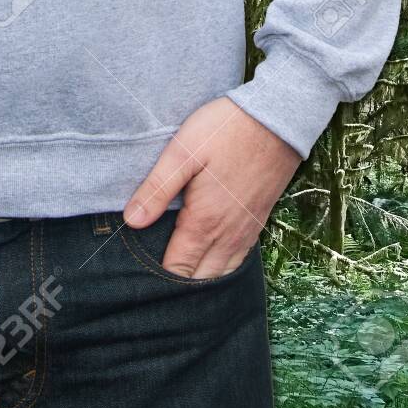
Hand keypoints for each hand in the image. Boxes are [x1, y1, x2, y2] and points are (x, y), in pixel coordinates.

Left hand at [124, 97, 299, 278]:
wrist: (277, 121)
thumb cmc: (225, 131)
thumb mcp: (183, 152)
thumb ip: (156, 189)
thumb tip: (130, 222)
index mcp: (204, 222)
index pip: (176, 271)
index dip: (155, 278)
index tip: (137, 273)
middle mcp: (227, 236)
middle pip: (199, 282)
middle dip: (176, 286)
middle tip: (152, 276)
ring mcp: (245, 232)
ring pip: (220, 276)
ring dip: (199, 281)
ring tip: (176, 274)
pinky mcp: (256, 223)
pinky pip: (237, 261)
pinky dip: (219, 269)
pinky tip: (207, 259)